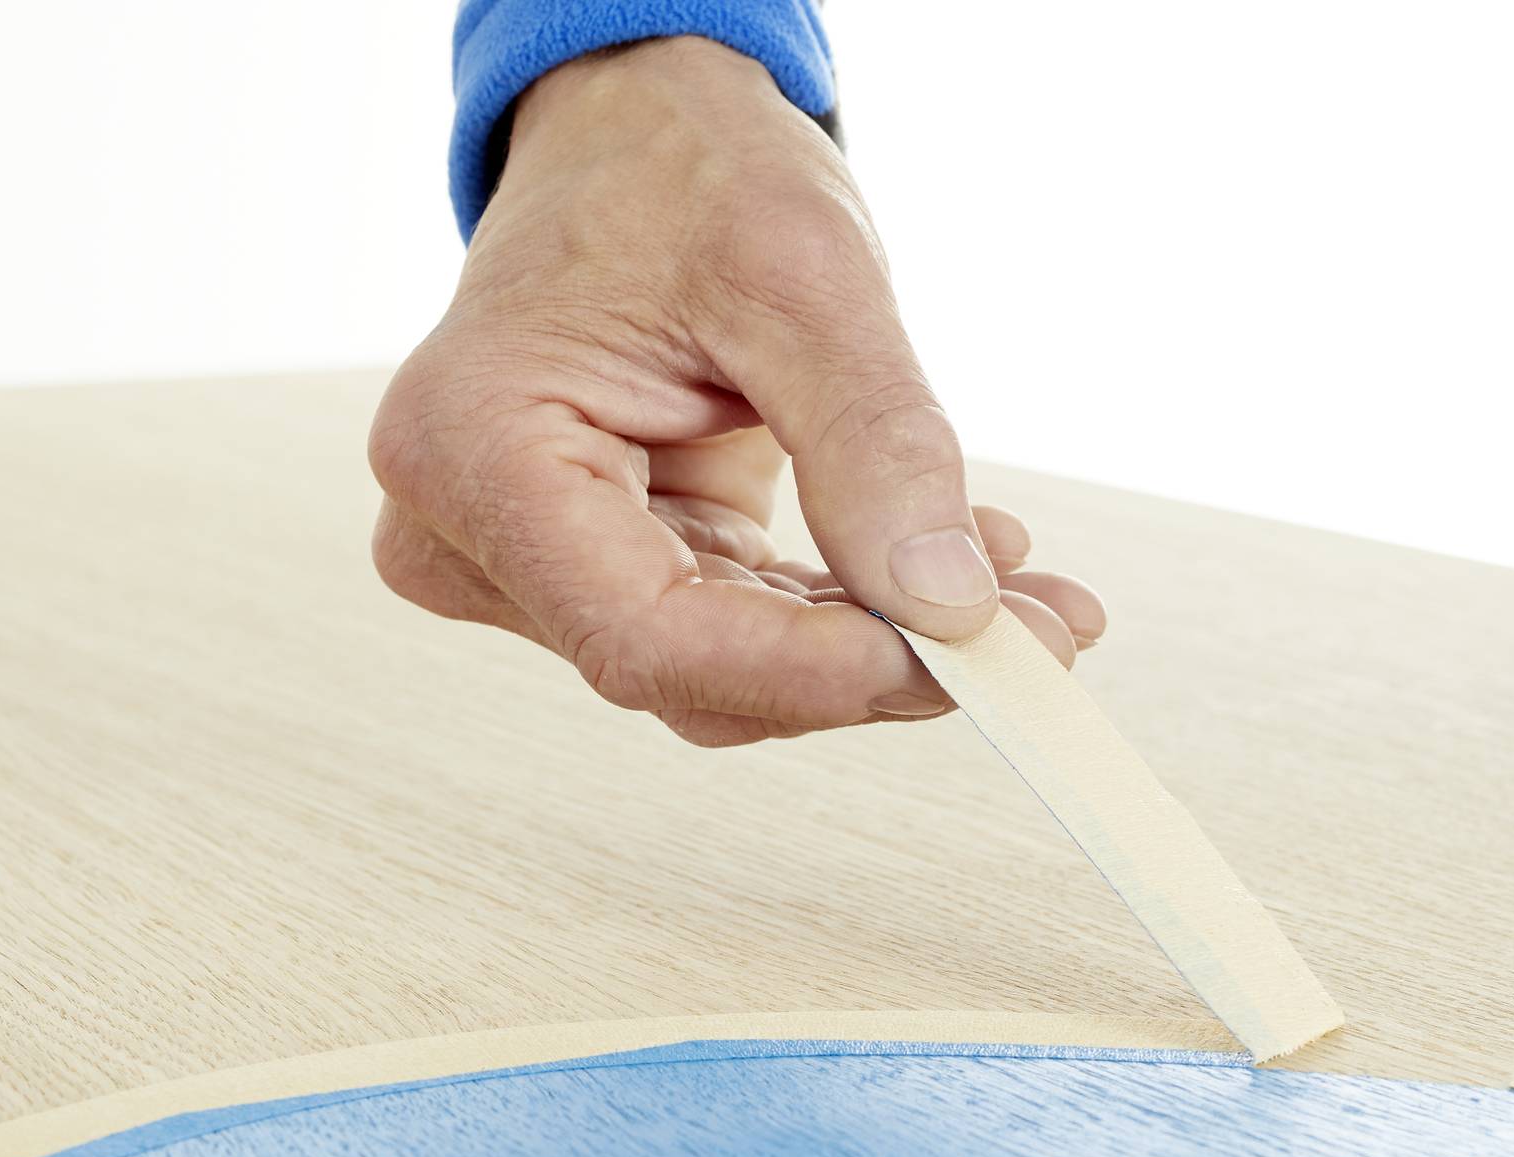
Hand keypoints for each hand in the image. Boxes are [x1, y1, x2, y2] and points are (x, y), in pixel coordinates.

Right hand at [367, 37, 1105, 746]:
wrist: (637, 127)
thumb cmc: (677, 164)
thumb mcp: (799, 273)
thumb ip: (872, 443)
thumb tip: (946, 603)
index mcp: (475, 449)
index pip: (644, 636)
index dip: (807, 672)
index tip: (955, 653)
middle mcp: (476, 529)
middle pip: (692, 669)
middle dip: (878, 661)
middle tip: (1038, 636)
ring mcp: (538, 559)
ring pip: (731, 670)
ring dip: (887, 644)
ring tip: (1030, 604)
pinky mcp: (612, 563)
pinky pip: (744, 628)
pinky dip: (857, 613)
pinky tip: (960, 577)